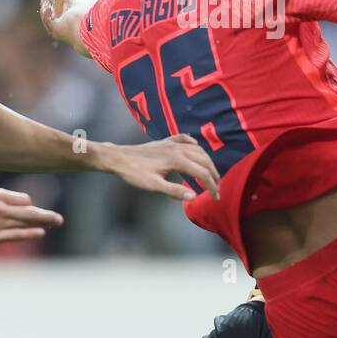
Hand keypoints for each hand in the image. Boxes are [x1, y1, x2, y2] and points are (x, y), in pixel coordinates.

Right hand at [0, 189, 62, 247]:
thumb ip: (3, 198)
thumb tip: (26, 202)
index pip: (23, 200)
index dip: (30, 206)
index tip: (34, 211)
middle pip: (28, 212)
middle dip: (45, 215)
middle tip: (59, 219)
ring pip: (24, 223)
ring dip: (42, 224)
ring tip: (55, 224)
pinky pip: (15, 234)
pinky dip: (29, 233)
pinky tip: (40, 232)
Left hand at [102, 134, 220, 201]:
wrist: (118, 157)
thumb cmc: (134, 173)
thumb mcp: (153, 186)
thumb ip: (174, 191)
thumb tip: (194, 197)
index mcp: (178, 160)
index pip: (202, 174)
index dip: (212, 187)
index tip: (215, 198)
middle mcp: (178, 148)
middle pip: (204, 161)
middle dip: (214, 175)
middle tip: (217, 188)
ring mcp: (172, 143)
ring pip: (198, 150)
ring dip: (207, 162)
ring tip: (210, 174)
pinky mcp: (165, 141)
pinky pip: (185, 139)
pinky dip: (193, 144)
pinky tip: (196, 147)